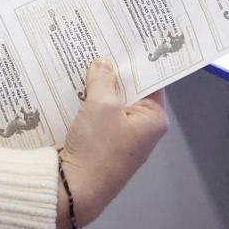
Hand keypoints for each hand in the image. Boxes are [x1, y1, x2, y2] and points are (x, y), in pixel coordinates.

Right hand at [54, 57, 168, 228]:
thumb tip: (104, 63)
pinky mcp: (104, 145)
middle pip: (130, 90)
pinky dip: (89, 103)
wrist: (74, 190)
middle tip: (100, 45)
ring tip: (84, 61)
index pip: (151, 80)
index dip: (137, 59)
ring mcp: (123, 138)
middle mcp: (143, 129)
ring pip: (111, 103)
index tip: (126, 39)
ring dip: (98, 87)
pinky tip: (74, 87)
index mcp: (154, 119)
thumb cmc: (97, 149)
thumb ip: (103, 79)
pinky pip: (99, 116)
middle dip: (113, 72)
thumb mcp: (100, 105)